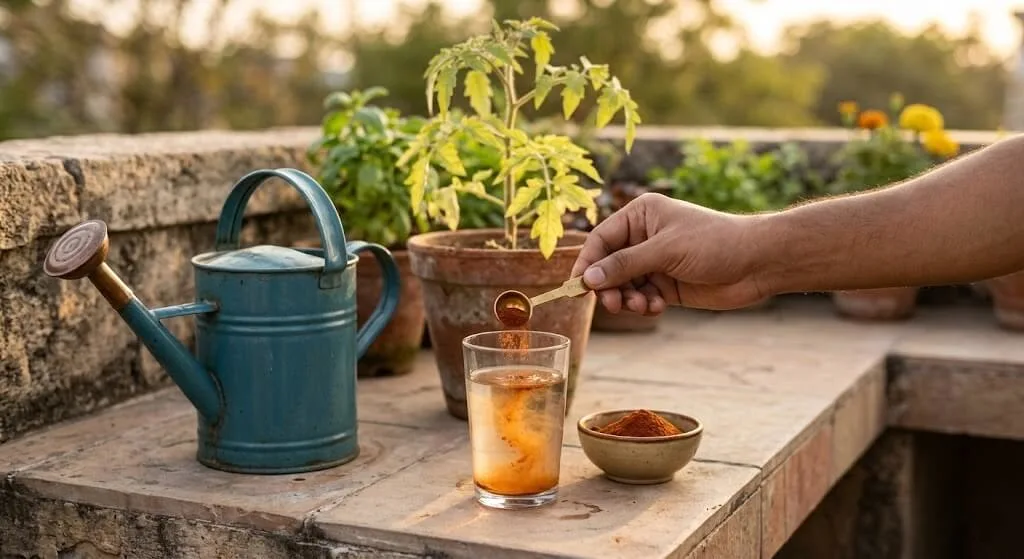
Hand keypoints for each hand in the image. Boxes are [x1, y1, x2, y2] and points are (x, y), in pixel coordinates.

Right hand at [571, 193, 770, 313]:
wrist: (758, 263)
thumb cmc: (714, 243)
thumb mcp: (666, 250)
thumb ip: (625, 264)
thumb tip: (587, 278)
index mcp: (641, 215)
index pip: (601, 239)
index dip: (587, 263)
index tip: (578, 287)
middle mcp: (644, 237)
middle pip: (608, 266)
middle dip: (609, 287)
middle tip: (615, 304)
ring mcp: (655, 262)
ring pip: (623, 286)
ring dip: (628, 299)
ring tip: (643, 306)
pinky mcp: (666, 285)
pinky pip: (641, 297)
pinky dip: (644, 305)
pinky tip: (659, 306)